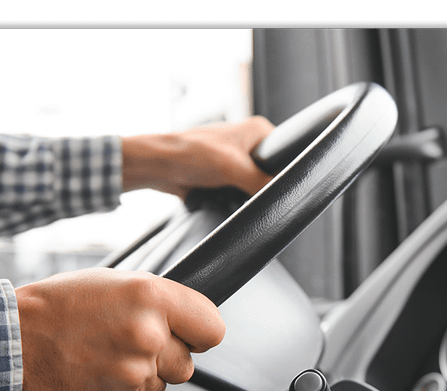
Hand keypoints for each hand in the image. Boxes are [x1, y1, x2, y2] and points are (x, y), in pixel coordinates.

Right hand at [15, 268, 224, 390]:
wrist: (12, 340)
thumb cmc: (59, 306)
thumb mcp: (115, 283)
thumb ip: (159, 303)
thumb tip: (193, 323)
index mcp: (150, 297)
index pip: (212, 328)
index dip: (199, 334)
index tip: (189, 336)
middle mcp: (147, 335)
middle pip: (187, 364)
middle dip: (163, 358)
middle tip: (124, 343)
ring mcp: (131, 374)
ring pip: (160, 385)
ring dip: (139, 377)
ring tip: (102, 356)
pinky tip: (92, 374)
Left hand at [121, 116, 274, 198]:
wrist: (158, 166)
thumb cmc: (190, 154)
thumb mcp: (234, 169)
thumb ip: (262, 183)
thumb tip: (285, 198)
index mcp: (258, 130)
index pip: (288, 154)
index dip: (288, 173)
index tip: (285, 189)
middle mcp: (249, 144)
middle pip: (273, 173)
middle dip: (266, 188)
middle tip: (258, 196)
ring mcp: (237, 161)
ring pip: (256, 186)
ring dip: (249, 196)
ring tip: (241, 198)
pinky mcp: (225, 176)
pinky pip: (240, 193)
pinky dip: (236, 200)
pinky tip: (231, 203)